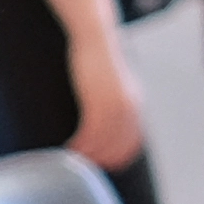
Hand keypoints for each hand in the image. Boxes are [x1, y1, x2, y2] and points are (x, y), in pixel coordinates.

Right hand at [63, 49, 148, 174]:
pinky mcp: (98, 101)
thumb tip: (106, 119)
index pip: (132, 142)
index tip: (102, 165)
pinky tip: (69, 146)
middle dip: (99, 159)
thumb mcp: (114, 84)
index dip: (117, 157)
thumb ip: (115, 102)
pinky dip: (79, 143)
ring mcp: (115, 106)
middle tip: (82, 165)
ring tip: (71, 157)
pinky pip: (90, 132)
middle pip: (117, 146)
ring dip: (86, 154)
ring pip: (102, 142)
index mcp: (134, 105)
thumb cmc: (100, 61)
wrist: (96, 38)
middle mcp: (129, 108)